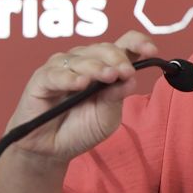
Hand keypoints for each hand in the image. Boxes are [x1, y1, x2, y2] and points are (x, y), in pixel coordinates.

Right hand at [6, 31, 158, 165]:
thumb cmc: (81, 128)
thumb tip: (131, 79)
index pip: (124, 44)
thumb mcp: (107, 116)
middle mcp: (85, 62)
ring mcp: (62, 68)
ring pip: (80, 59)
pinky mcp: (41, 80)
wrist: (53, 149)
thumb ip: (117, 97)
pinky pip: (55, 74)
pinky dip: (68, 78)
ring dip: (96, 66)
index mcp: (106, 66)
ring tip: (108, 76)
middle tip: (125, 72)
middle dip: (117, 58)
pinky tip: (80, 84)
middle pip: (103, 48)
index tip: (151, 52)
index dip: (138, 42)